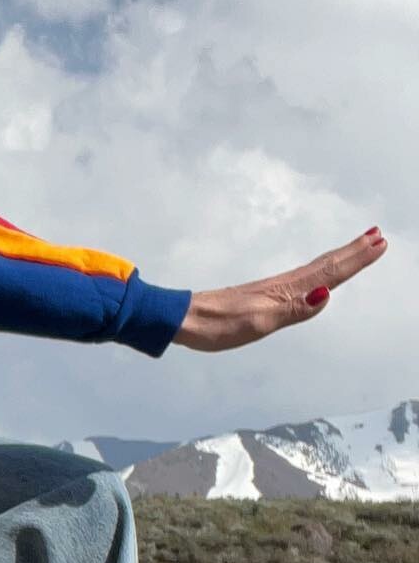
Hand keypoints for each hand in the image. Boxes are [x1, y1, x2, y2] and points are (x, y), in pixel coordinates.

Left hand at [172, 226, 387, 351]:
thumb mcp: (256, 323)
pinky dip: (318, 272)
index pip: (328, 273)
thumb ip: (293, 310)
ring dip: (339, 258)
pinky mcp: (262, 296)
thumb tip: (326, 294)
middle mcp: (282, 286)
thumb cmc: (216, 326)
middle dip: (353, 252)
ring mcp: (272, 290)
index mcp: (284, 292)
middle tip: (378, 236)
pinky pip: (301, 279)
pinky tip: (316, 277)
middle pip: (325, 265)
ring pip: (314, 269)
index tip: (380, 243)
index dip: (355, 260)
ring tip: (359, 247)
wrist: (182, 320)